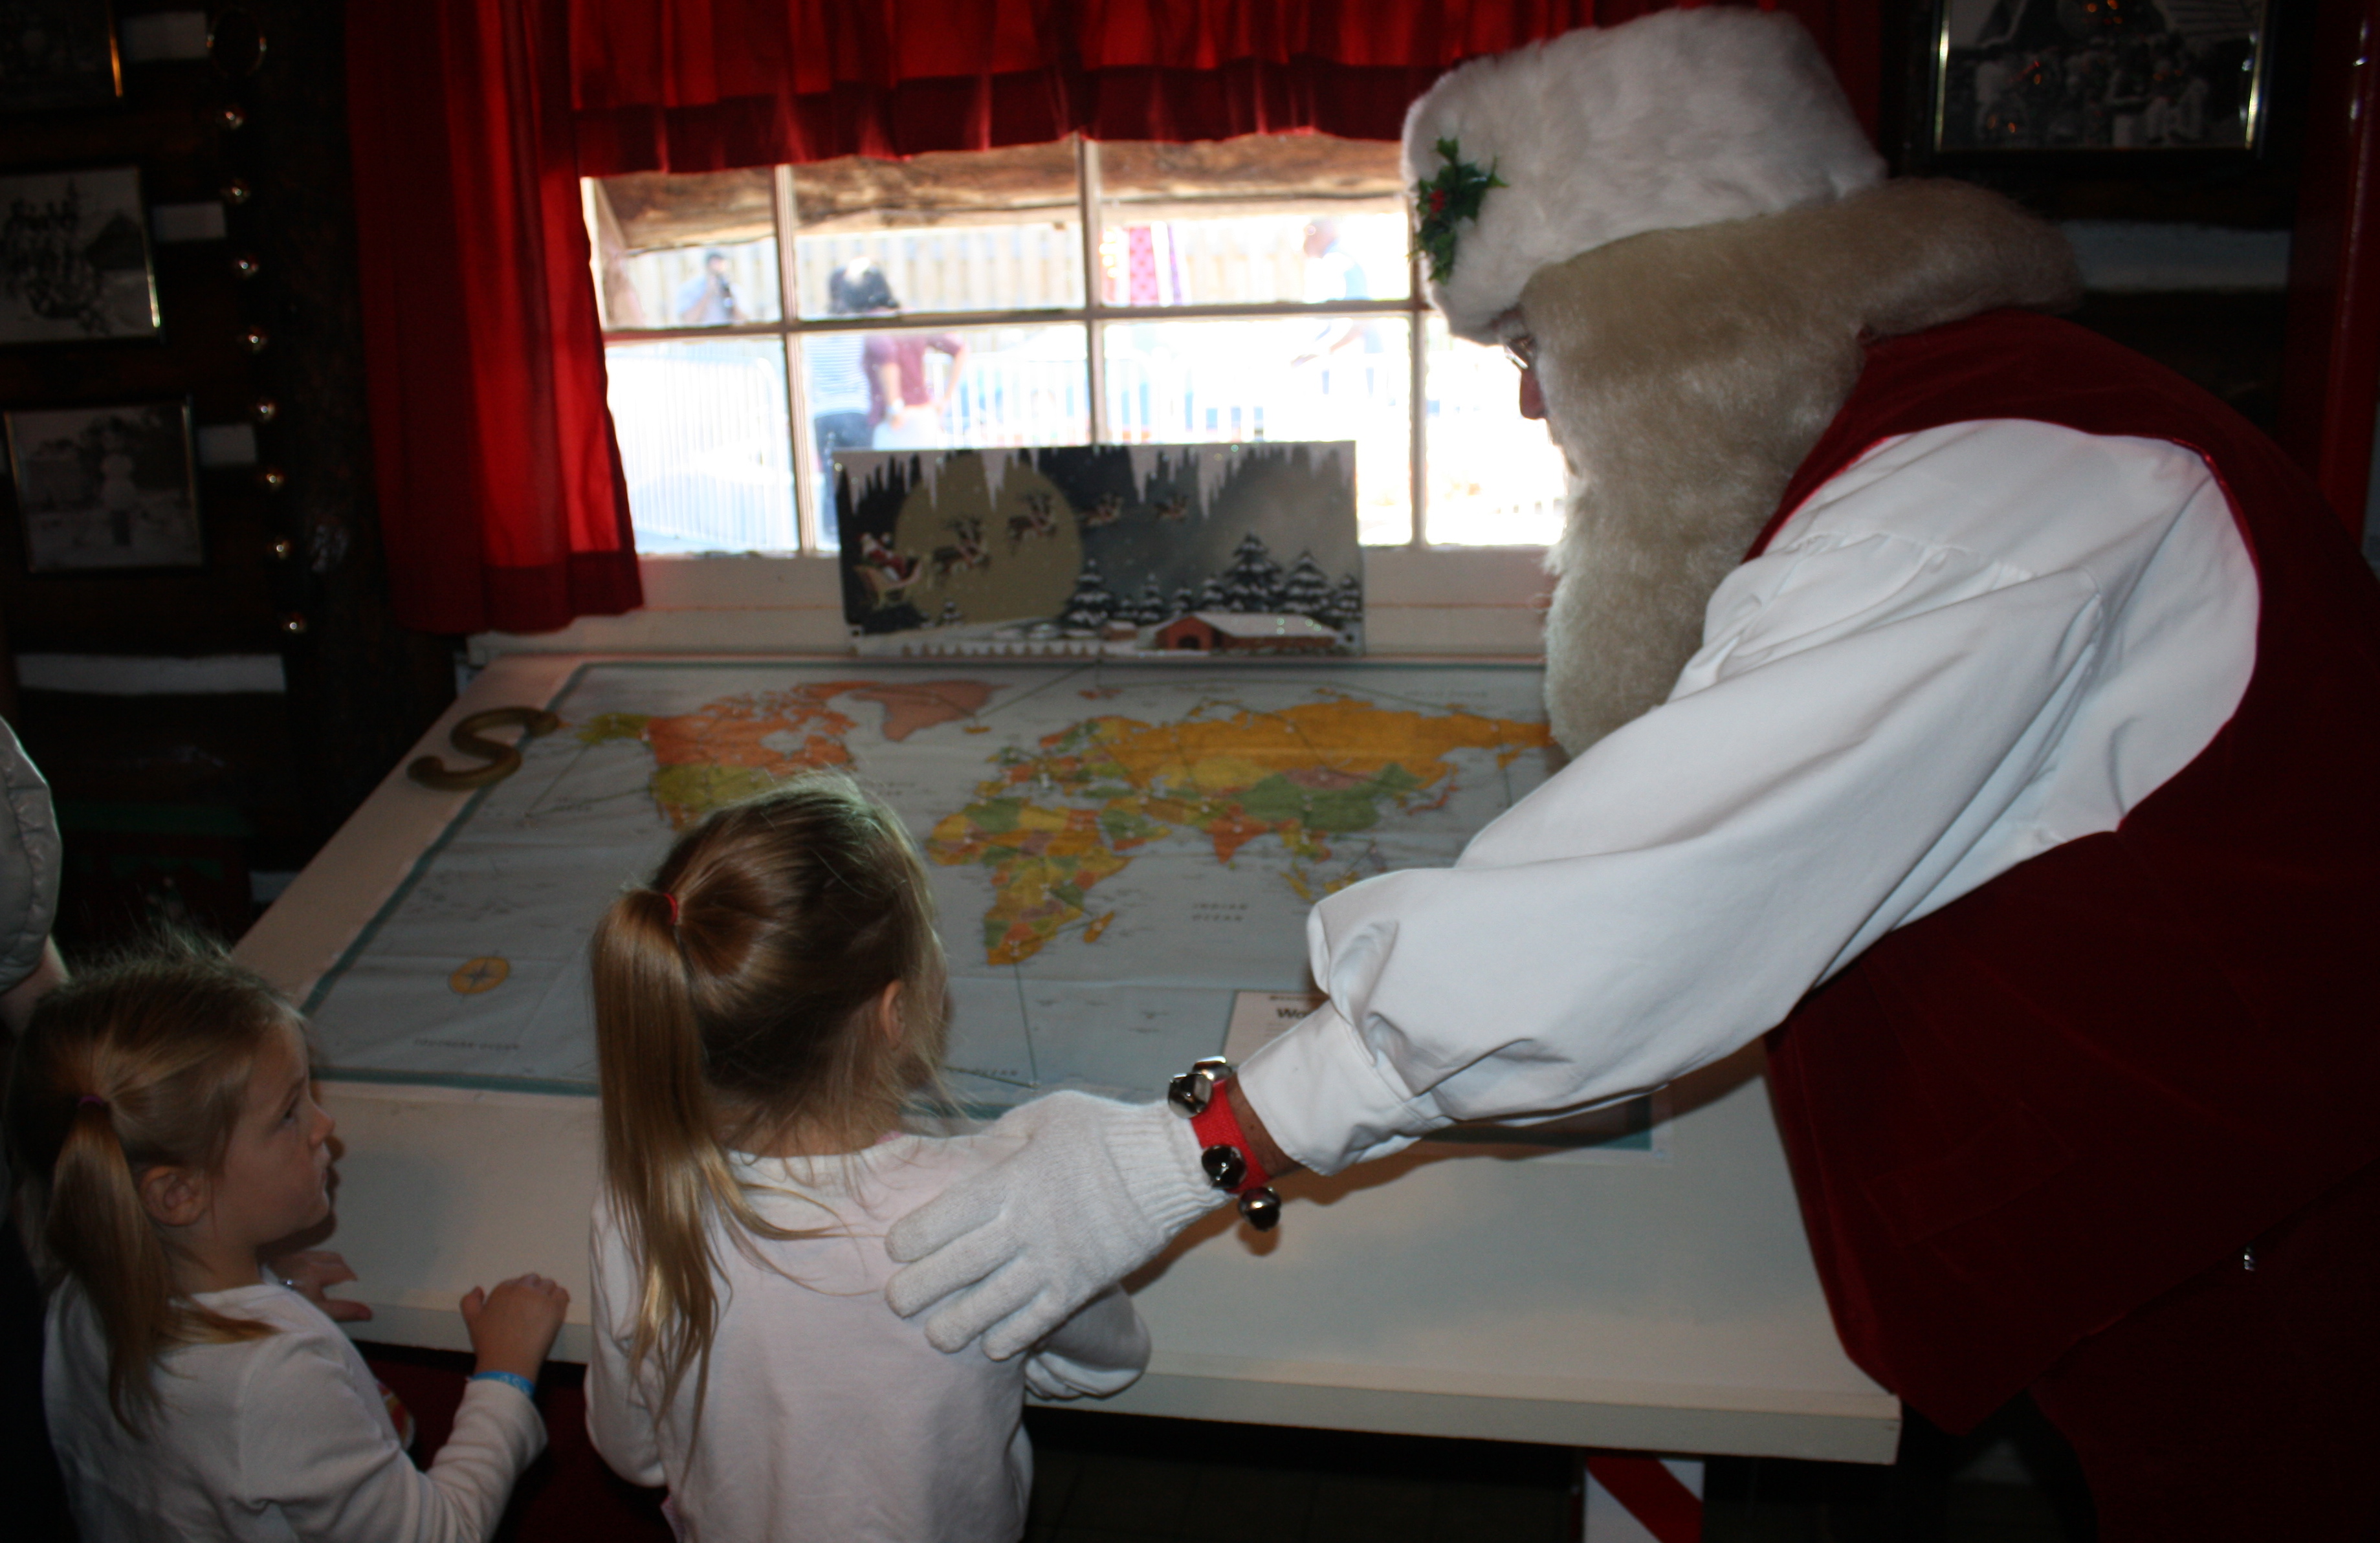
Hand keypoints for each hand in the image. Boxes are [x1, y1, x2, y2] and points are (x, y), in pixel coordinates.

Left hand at [268, 1250, 372, 1322]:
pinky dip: (312, 1264)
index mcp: (315, 1271)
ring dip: (327, 1266)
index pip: (345, 1272)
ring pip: (321, 1256)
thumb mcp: (317, 1313)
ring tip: (323, 1283)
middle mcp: (305, 1259)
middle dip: (341, 1272)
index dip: (351, 1284)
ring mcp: (292, 1258)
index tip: (349, 1295)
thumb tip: (368, 1311)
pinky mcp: (281, 1259)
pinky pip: (305, 1256)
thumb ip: (343, 1310)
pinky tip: (306, 1278)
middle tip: (337, 1289)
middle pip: (335, 1259)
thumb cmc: (287, 1308)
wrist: (251, 1307)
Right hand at [461, 1273, 568, 1381]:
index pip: (516, 1282)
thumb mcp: (472, 1320)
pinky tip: (555, 1311)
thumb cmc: (489, 1344)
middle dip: (533, 1291)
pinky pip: (562, 1294)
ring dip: (547, 1295)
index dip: (519, 1294)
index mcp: (503, 1290)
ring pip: (549, 1285)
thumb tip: (479, 1288)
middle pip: (533, 1280)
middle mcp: (522, 1288)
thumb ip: (470, 1302)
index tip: (519, 1308)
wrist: (508, 1362)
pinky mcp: (555, 1307)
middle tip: (532, 1310)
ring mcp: (540, 1296)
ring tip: (543, 1312)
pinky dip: (560, 1299)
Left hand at [885, 1092, 1220, 1358]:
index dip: (911, 1238)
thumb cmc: (1106, 1132)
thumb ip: (1001, 1135)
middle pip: (956, 1267)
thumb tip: (970, 1150)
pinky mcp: (1081, 1285)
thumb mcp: (1046, 1116)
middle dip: (919, 1290)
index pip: (943, 1217)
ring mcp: (1053, 1260)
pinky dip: (1011, 1337)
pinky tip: (991, 1346)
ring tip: (937, 1338)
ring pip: (991, 1304)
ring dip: (957, 1326)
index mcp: (1009, 1180)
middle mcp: (1024, 1225)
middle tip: (896, 1303)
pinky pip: (1037, 1319)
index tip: (895, 1249)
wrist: (1170, 1164)